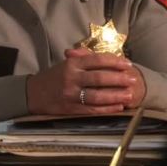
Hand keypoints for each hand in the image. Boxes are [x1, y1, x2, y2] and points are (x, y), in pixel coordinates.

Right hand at [26, 48, 143, 114]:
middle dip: (119, 79)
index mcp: (72, 63)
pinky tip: (119, 107)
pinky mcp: (70, 109)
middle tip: (133, 79)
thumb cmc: (54, 76)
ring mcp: (71, 94)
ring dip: (115, 96)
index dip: (114, 62)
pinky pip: (92, 109)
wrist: (32, 93)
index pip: (97, 60)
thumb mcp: (66, 63)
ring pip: (97, 95)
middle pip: (99, 78)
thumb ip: (85, 58)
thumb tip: (106, 56)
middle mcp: (72, 78)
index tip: (128, 64)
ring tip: (130, 95)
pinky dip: (107, 109)